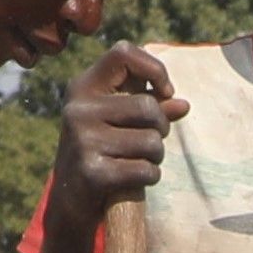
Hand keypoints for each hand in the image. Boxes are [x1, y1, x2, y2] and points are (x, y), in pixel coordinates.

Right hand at [60, 43, 182, 218]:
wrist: (70, 199)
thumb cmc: (102, 151)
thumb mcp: (119, 122)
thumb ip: (151, 108)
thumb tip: (183, 104)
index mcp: (83, 87)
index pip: (123, 53)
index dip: (154, 69)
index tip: (165, 92)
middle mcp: (78, 109)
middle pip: (148, 106)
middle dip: (161, 127)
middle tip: (151, 140)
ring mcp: (83, 140)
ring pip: (151, 141)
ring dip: (156, 156)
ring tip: (138, 160)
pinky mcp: (92, 172)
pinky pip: (145, 169)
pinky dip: (149, 176)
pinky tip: (133, 179)